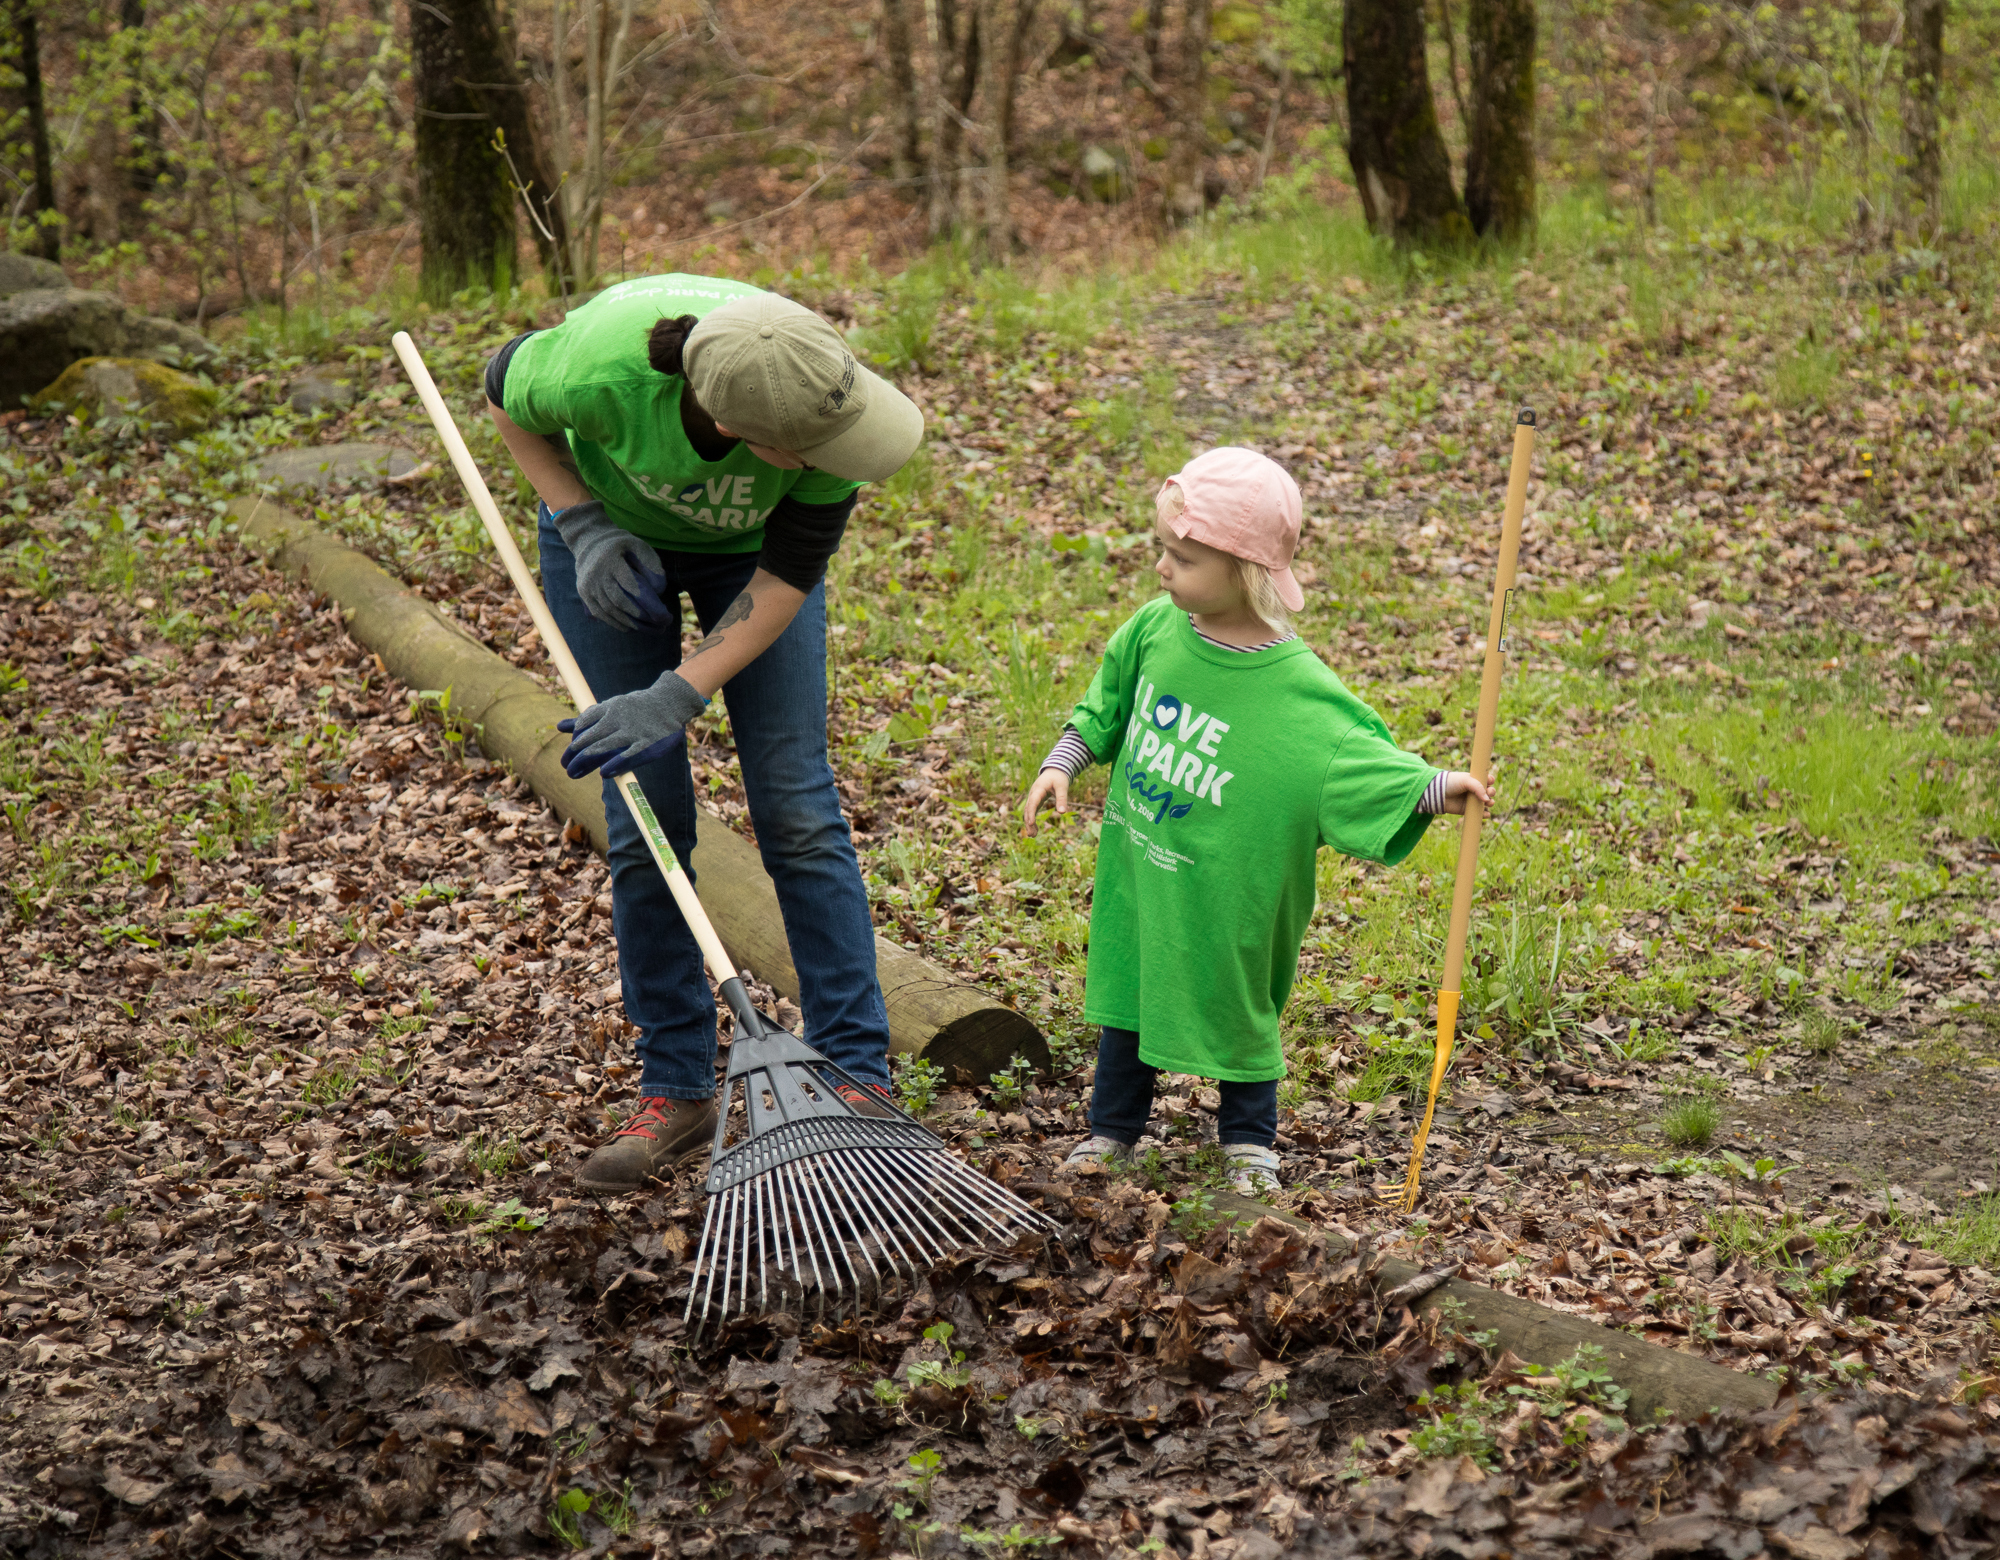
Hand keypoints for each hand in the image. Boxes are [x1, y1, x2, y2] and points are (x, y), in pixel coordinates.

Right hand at [553, 499, 671, 633]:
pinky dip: (616, 623)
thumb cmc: (622, 546)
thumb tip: (659, 591)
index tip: (665, 616)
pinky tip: (631, 628)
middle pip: (620, 601)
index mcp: (611, 559)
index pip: (631, 585)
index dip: (649, 604)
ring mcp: (588, 585)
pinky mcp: (584, 594)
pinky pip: (600, 614)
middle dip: (642, 618)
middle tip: (662, 626)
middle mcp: (596, 574)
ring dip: (631, 624)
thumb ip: (652, 566)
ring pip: (610, 611)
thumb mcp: (640, 547)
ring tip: (650, 630)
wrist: (590, 541)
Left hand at [557, 669, 707, 778]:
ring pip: (603, 748)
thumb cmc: (637, 708)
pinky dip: (615, 764)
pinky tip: (604, 773)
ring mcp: (633, 731)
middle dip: (574, 755)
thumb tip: (559, 727)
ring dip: (584, 762)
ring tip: (572, 773)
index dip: (574, 742)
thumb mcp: (610, 707)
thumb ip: (586, 719)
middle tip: (566, 769)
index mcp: (608, 709)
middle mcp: (618, 719)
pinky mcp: (648, 743)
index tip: (569, 756)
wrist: (670, 701)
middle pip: (589, 739)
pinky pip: (629, 756)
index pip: (583, 725)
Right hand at [1022, 769, 1069, 833]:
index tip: (1031, 823)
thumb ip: (1062, 799)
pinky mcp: (1035, 801)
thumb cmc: (1058, 778)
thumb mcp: (1062, 786)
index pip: (1032, 802)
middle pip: (1028, 809)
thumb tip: (1062, 813)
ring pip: (1028, 811)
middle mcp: (1033, 794)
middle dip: (1029, 822)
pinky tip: (1035, 829)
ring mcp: (1033, 797)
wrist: (1054, 771)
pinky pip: (1031, 811)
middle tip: (1032, 835)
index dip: (1031, 813)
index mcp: (1038, 789)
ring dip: (1029, 823)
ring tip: (1032, 836)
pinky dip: (1032, 820)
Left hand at [1436, 771, 1494, 815]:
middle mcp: (1475, 790)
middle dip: (1492, 792)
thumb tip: (1487, 799)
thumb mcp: (1465, 780)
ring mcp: (1472, 800)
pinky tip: (1486, 814)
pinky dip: (1484, 815)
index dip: (1490, 781)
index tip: (1489, 781)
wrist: (1437, 793)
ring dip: (1490, 803)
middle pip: (1489, 791)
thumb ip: (1477, 787)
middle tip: (1488, 793)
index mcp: (1474, 780)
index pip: (1487, 780)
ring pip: (1486, 803)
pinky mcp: (1467, 810)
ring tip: (1488, 803)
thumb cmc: (1451, 783)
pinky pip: (1479, 813)